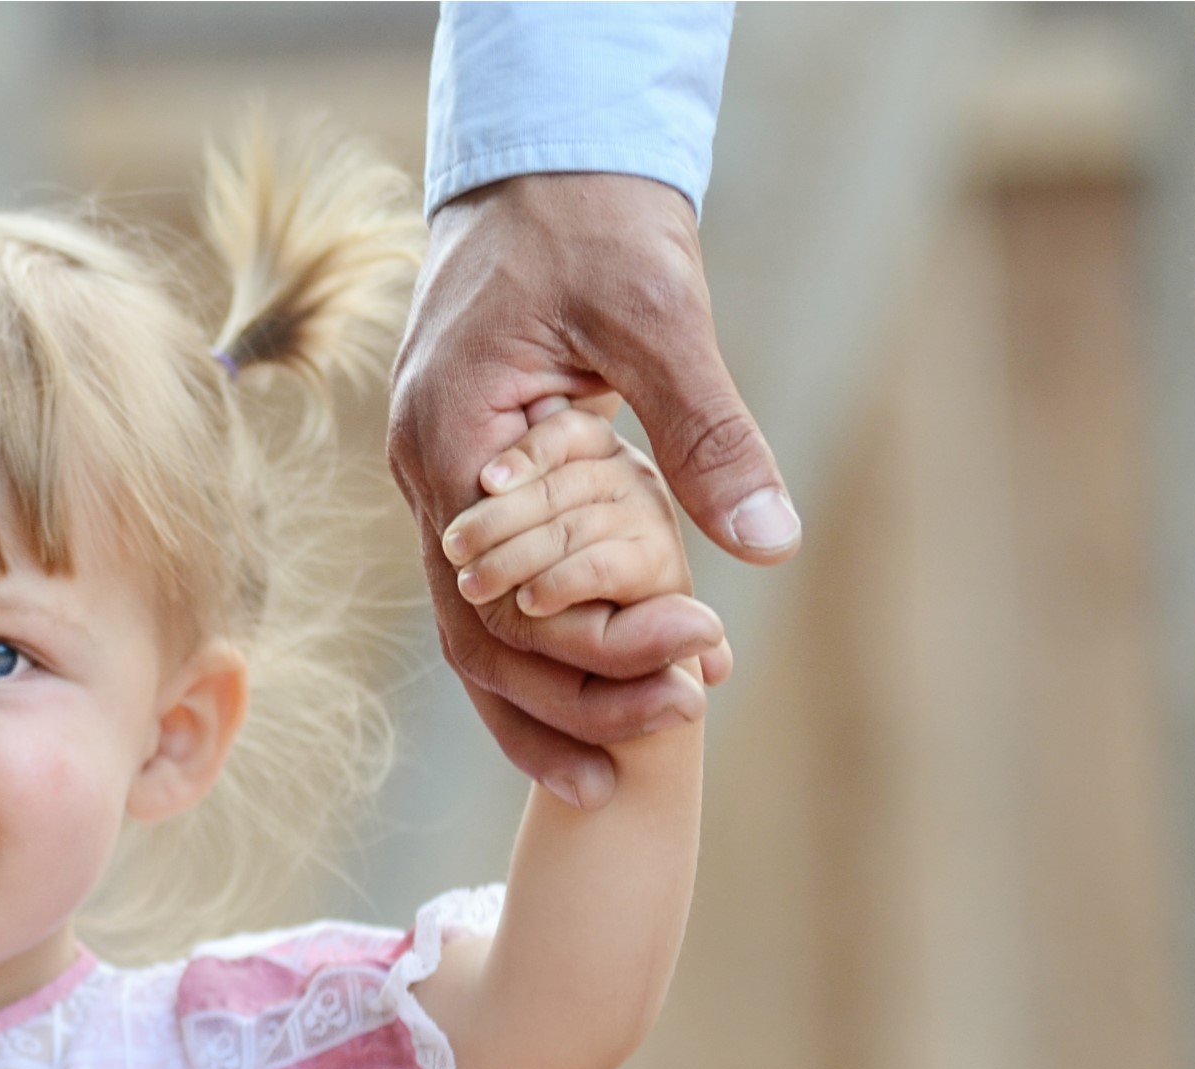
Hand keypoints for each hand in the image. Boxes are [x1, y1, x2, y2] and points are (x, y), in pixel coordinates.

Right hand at [389, 174, 797, 805]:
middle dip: (576, 692)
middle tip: (682, 718)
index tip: (701, 657)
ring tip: (624, 768)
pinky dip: (538, 663)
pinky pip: (488, 606)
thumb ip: (706, 431)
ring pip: (473, 638)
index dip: (598, 641)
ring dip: (548, 702)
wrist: (540, 173)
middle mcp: (426, 483)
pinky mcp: (472, 497)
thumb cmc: (590, 228)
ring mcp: (440, 496)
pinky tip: (593, 713)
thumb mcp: (658, 314)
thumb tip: (769, 544)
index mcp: (450, 440)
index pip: (507, 589)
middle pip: (480, 636)